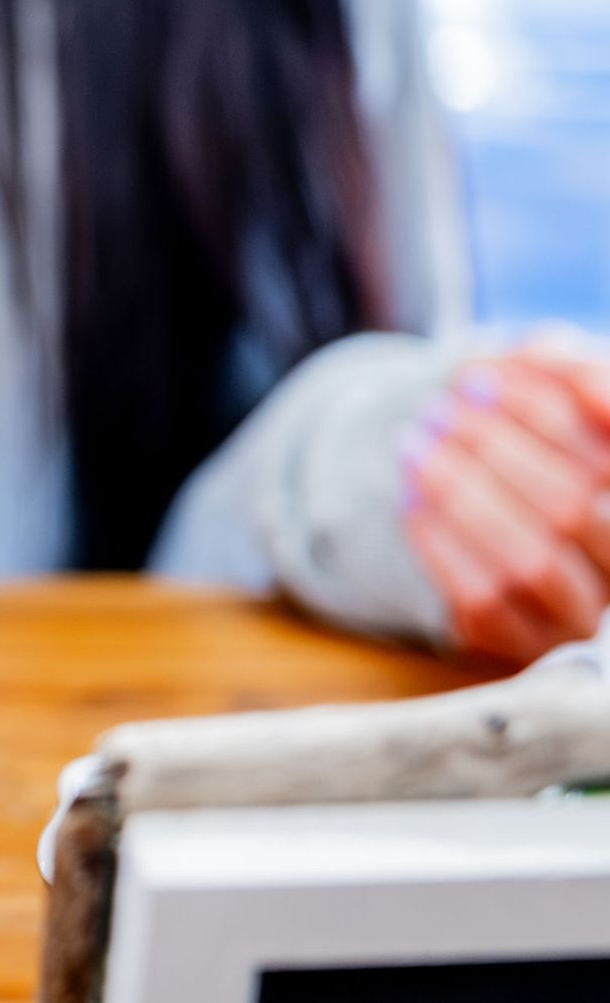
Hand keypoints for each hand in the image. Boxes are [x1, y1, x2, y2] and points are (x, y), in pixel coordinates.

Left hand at [401, 349, 609, 662]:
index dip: (542, 412)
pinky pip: (483, 601)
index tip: (474, 377)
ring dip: (462, 496)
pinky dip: (440, 544)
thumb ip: (557, 366)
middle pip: (569, 505)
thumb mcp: (546, 394)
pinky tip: (411, 502)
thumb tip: (542, 355)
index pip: (603, 455)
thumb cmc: (528, 444)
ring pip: (530, 559)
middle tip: (435, 412)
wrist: (484, 521)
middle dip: (493, 451)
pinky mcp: (528, 647)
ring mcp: (582, 615)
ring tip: (413, 447)